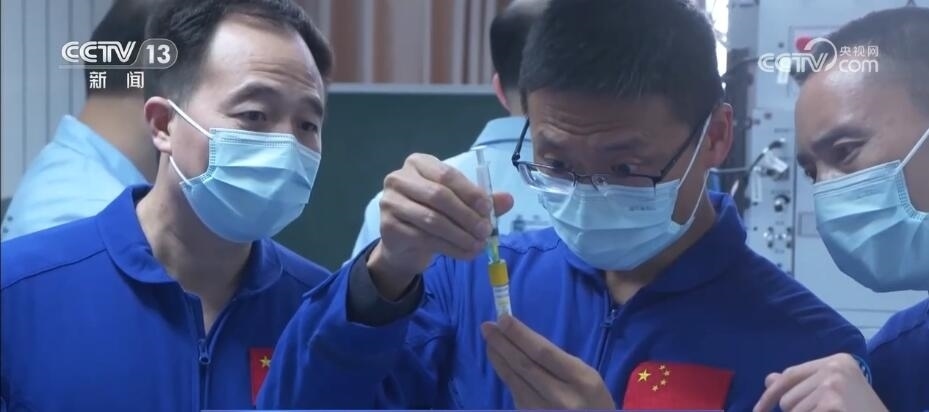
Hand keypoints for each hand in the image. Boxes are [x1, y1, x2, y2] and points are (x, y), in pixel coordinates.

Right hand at [368, 153, 512, 297]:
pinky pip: (424, 238)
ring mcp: (390, 202)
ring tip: (478, 245)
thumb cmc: (433, 215)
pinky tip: (465, 253)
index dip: (470, 192)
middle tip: (485, 231)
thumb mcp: (458, 204)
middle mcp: (399, 179)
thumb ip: (481, 200)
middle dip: (466, 216)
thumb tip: (509, 199)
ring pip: (432, 219)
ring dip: (460, 235)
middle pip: (439, 196)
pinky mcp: (388, 227)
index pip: (447, 175)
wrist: (404, 245)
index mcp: (418, 164)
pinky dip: (450, 248)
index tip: (488, 209)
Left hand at [481, 315, 615, 409]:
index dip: (520, 334)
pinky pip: (515, 392)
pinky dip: (505, 373)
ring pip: (514, 380)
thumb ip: (559, 360)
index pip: (543, 352)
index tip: (503, 318)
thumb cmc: (592, 400)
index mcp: (580, 379)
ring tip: (489, 340)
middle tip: (487, 326)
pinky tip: (499, 361)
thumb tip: (523, 339)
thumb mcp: (587, 376)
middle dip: (503, 343)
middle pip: (524, 365)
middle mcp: (560, 396)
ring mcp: (543, 410)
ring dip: (498, 358)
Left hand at [753, 353, 886, 411]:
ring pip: (792, 409)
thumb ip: (802, 384)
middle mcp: (834, 366)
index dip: (770, 394)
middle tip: (822, 411)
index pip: (789, 375)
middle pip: (787, 395)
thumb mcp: (832, 392)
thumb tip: (769, 378)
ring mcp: (833, 383)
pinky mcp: (832, 400)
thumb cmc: (858, 410)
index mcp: (836, 360)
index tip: (757, 410)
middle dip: (796, 411)